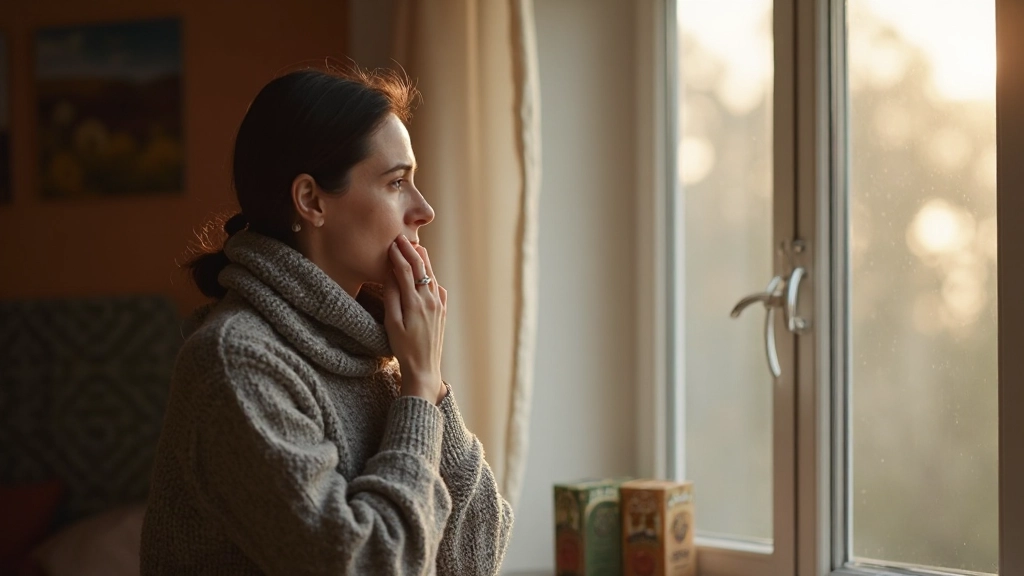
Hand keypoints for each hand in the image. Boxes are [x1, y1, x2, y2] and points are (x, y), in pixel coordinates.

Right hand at [382, 235, 447, 404]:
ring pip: (431, 275)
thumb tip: (391, 274)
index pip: (406, 271)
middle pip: (421, 268)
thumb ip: (391, 297)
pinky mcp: (443, 310)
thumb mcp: (391, 323)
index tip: (391, 244)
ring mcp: (439, 305)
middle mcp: (431, 300)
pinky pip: (437, 287)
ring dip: (422, 260)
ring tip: (414, 247)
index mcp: (415, 303)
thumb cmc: (403, 348)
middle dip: (411, 251)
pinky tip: (426, 272)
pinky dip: (430, 275)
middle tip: (401, 239)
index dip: (398, 255)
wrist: (424, 367)